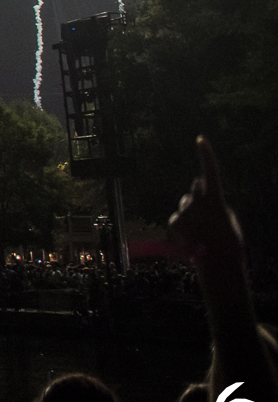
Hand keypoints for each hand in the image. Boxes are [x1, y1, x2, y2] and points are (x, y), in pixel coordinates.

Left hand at [169, 136, 244, 268]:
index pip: (211, 172)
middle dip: (199, 195)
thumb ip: (212, 200)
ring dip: (191, 213)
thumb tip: (198, 189)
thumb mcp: (225, 216)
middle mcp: (197, 201)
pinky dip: (184, 226)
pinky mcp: (174, 222)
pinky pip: (178, 218)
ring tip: (202, 231)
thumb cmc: (227, 240)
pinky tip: (192, 237)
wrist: (217, 263)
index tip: (200, 138)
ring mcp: (184, 212)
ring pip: (186, 205)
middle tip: (207, 214)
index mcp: (215, 199)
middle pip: (195, 189)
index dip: (206, 154)